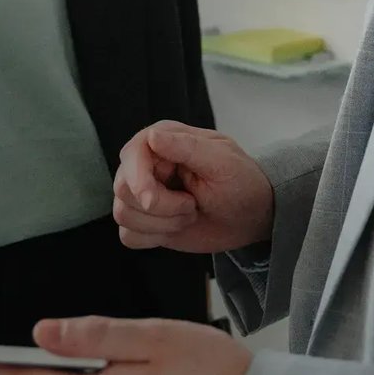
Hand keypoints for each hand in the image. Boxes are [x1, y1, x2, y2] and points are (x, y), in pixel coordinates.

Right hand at [113, 122, 273, 255]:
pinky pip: (128, 235)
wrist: (250, 216)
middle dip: (159, 207)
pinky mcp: (145, 221)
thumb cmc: (241, 182)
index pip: (131, 155)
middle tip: (191, 206)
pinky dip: (151, 238)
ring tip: (189, 214)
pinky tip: (175, 228)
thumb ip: (187, 147)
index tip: (154, 200)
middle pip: (123, 188)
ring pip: (123, 213)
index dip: (139, 180)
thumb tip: (152, 136)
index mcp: (163, 139)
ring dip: (161, 224)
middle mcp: (147, 164)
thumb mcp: (222, 162)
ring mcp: (143, 194)